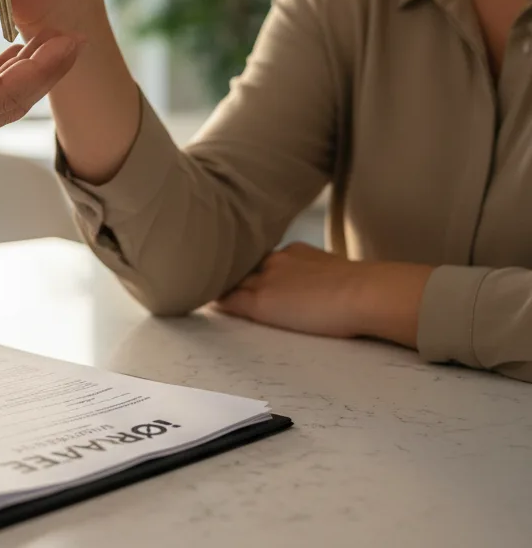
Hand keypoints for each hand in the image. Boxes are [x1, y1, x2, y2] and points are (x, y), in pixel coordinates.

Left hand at [215, 242, 433, 345]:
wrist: (366, 292)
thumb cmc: (363, 288)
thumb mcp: (335, 272)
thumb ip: (318, 275)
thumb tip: (320, 290)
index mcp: (293, 253)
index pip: (258, 260)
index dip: (242, 267)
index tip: (229, 269)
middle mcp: (274, 261)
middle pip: (238, 266)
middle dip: (220, 269)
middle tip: (197, 270)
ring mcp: (265, 280)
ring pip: (229, 280)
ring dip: (212, 283)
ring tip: (189, 285)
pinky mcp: (262, 302)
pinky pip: (229, 300)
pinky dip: (213, 300)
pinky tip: (197, 301)